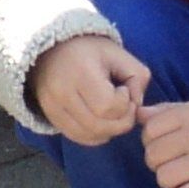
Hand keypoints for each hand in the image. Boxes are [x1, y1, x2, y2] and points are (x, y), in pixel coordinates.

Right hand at [30, 31, 150, 145]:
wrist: (52, 50)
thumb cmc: (90, 51)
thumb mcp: (118, 54)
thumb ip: (137, 77)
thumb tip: (137, 105)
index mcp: (80, 71)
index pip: (107, 106)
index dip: (125, 104)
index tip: (124, 90)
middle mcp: (62, 92)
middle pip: (99, 126)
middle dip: (122, 122)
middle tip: (126, 107)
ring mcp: (52, 107)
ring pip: (90, 135)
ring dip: (110, 130)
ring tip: (113, 113)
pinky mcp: (51, 117)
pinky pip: (78, 137)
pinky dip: (95, 135)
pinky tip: (101, 121)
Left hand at [141, 97, 188, 187]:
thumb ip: (171, 110)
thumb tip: (139, 114)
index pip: (149, 130)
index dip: (152, 141)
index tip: (166, 146)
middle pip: (152, 156)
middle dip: (160, 163)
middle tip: (177, 163)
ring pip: (162, 178)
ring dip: (170, 181)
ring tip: (186, 177)